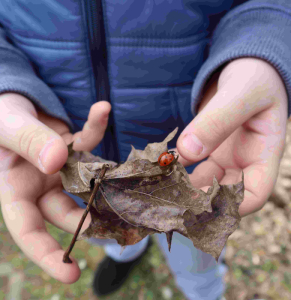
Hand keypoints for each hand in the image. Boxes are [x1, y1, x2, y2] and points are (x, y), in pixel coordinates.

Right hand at [0, 93, 109, 282]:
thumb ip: (28, 141)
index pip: (28, 229)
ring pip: (84, 182)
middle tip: (110, 221)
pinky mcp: (75, 147)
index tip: (72, 274)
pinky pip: (89, 140)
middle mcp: (40, 184)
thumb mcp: (7, 125)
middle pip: (64, 211)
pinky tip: (102, 109)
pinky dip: (96, 127)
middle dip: (86, 219)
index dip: (47, 254)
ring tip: (120, 179)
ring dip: (101, 179)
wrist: (15, 100)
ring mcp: (61, 168)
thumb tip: (55, 162)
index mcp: (15, 188)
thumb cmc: (2, 115)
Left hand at [176, 58, 287, 216]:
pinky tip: (161, 166)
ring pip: (205, 184)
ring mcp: (226, 158)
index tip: (198, 204)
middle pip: (225, 195)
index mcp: (264, 154)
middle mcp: (245, 162)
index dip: (230, 206)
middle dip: (200, 200)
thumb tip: (187, 152)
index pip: (254, 194)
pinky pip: (192, 167)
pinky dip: (177, 170)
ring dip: (184, 188)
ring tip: (161, 186)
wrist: (245, 69)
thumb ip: (217, 120)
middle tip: (170, 198)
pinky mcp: (209, 150)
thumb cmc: (254, 77)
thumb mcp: (242, 93)